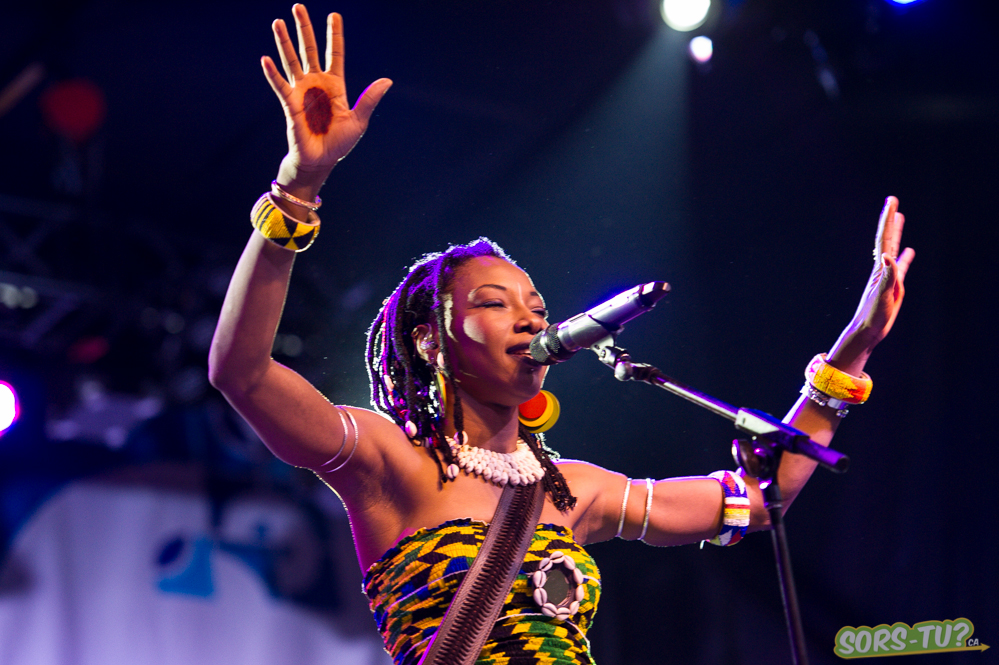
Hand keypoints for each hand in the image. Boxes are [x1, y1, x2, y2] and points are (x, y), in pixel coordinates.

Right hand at [262, 4, 391, 191]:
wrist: (321, 161)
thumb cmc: (339, 143)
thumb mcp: (359, 120)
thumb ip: (370, 99)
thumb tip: (388, 80)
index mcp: (335, 85)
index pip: (335, 53)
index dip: (334, 34)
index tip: (334, 15)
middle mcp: (316, 83)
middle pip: (309, 49)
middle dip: (304, 28)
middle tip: (298, 5)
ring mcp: (301, 92)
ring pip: (292, 60)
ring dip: (285, 41)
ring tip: (278, 21)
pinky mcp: (289, 104)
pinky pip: (280, 85)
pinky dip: (272, 73)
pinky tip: (266, 58)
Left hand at [828, 196, 914, 372]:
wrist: (868, 330)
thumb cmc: (873, 316)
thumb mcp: (882, 296)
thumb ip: (886, 277)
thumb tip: (887, 256)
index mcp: (879, 268)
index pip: (884, 239)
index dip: (887, 220)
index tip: (891, 202)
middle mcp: (882, 268)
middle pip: (887, 238)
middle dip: (890, 220)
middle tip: (892, 200)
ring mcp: (888, 276)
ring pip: (894, 249)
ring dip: (896, 233)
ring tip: (899, 217)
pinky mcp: (893, 286)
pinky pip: (901, 267)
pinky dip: (905, 258)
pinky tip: (909, 251)